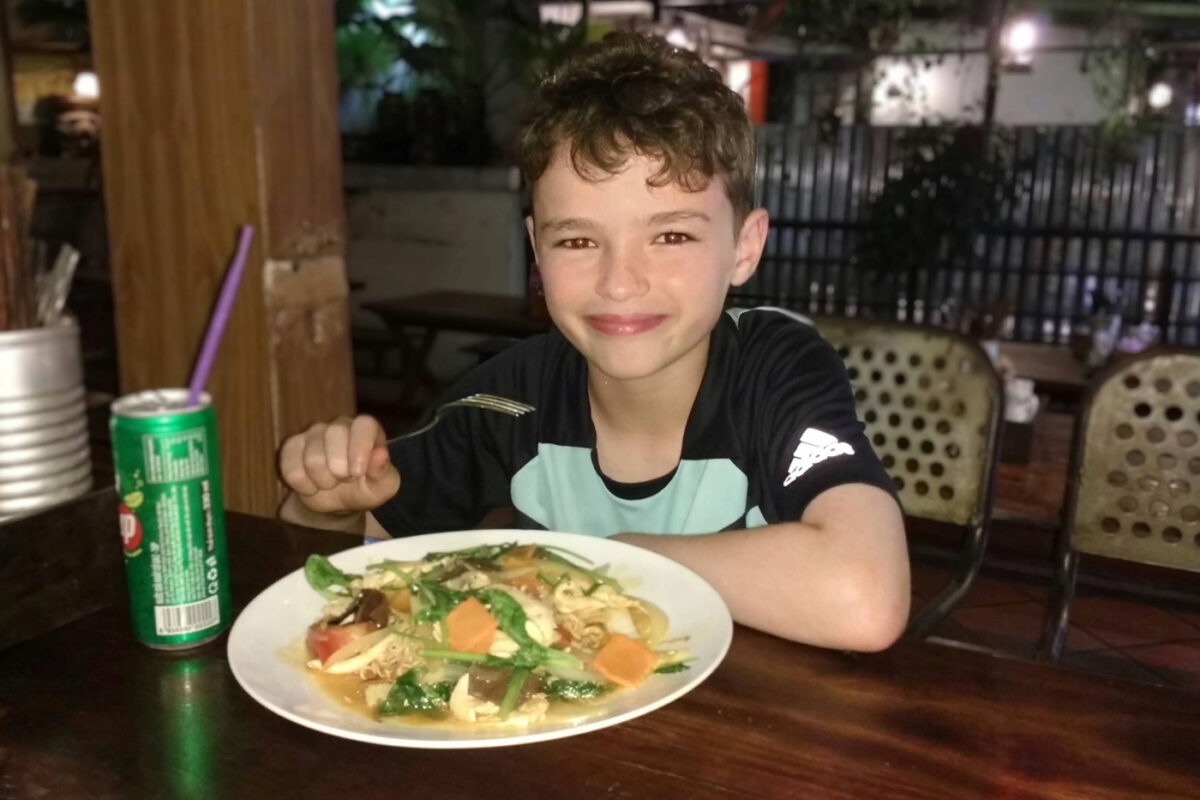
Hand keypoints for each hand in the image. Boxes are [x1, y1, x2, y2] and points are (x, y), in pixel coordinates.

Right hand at [279, 415, 399, 514]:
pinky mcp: (292, 447)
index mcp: (366, 430)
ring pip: (312, 457)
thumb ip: (384, 472)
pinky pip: (291, 467)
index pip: (364, 424)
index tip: (357, 473)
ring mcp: (313, 434)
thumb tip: (381, 454)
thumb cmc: (365, 489)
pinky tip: (312, 486)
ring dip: (323, 480)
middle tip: (346, 479)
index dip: (360, 448)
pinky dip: (303, 485)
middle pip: (334, 435)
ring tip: (331, 483)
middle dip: (340, 469)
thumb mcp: (382, 487)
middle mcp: (340, 425)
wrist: (337, 503)